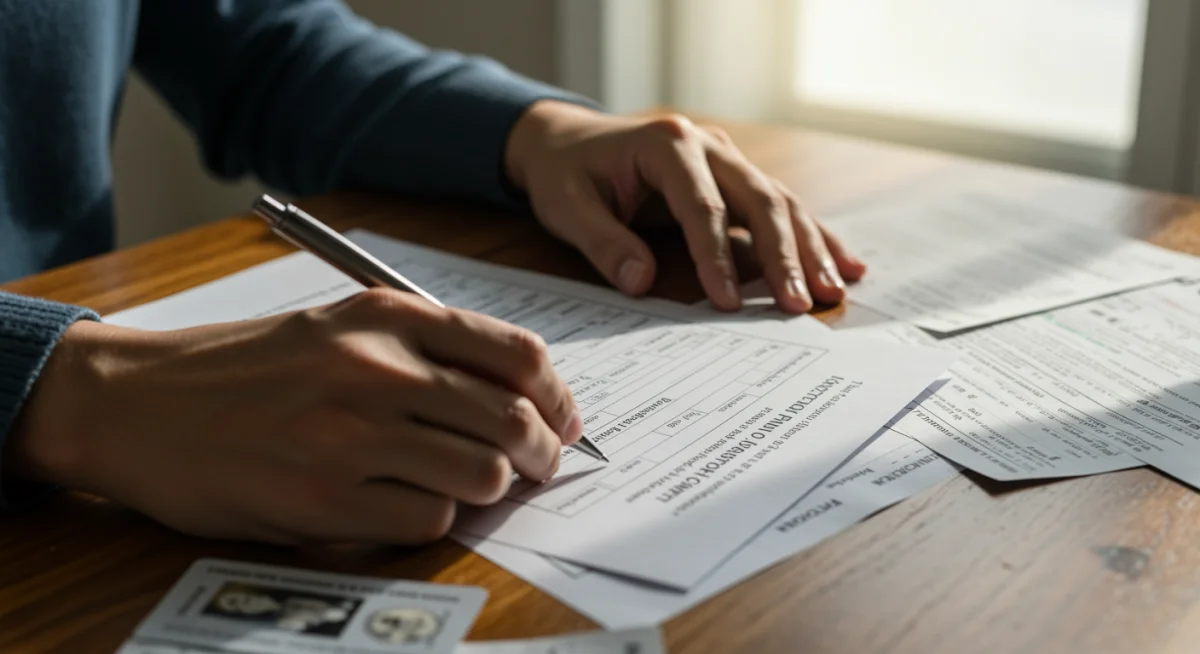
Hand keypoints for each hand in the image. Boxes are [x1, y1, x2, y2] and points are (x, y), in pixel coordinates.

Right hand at [5, 289, 580, 544]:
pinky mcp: (323, 501)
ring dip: (489, 490)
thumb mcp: (336, 326)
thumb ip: (423, 349)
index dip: (558, 396)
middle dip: (542, 453)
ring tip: (466, 487)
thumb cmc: (245, 367)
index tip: (563, 421)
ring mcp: (351, 436)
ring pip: (481, 476)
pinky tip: (403, 506)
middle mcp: (377, 369)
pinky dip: (432, 520)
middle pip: (513, 420)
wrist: (138, 403)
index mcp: (387, 318)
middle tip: (537, 467)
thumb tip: (515, 395)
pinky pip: (427, 521)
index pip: (518, 355)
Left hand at [505, 101, 866, 312]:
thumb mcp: (567, 207)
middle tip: (800, 304)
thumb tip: (641, 283)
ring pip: (780, 202)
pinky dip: (811, 237)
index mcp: (667, 144)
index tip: (726, 304)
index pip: (703, 207)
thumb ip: (603, 243)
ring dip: (809, 249)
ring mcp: (727, 158)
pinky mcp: (736, 178)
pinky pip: (780, 207)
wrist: (567, 142)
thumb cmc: (566, 174)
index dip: (716, 257)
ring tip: (832, 292)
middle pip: (759, 200)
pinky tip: (845, 264)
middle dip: (783, 256)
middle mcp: (708, 145)